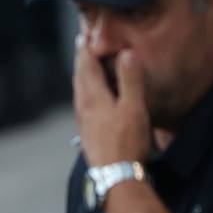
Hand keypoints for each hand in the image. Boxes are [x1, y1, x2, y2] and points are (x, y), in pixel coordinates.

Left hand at [72, 34, 150, 167]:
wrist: (115, 176)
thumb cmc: (127, 141)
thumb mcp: (134, 107)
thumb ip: (130, 80)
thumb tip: (126, 53)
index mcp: (93, 97)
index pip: (86, 67)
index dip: (85, 50)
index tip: (83, 36)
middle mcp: (83, 107)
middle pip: (79, 78)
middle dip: (81, 60)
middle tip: (81, 46)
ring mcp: (83, 121)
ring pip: (79, 91)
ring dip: (81, 76)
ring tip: (84, 67)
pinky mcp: (87, 133)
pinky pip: (83, 104)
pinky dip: (85, 92)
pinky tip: (91, 99)